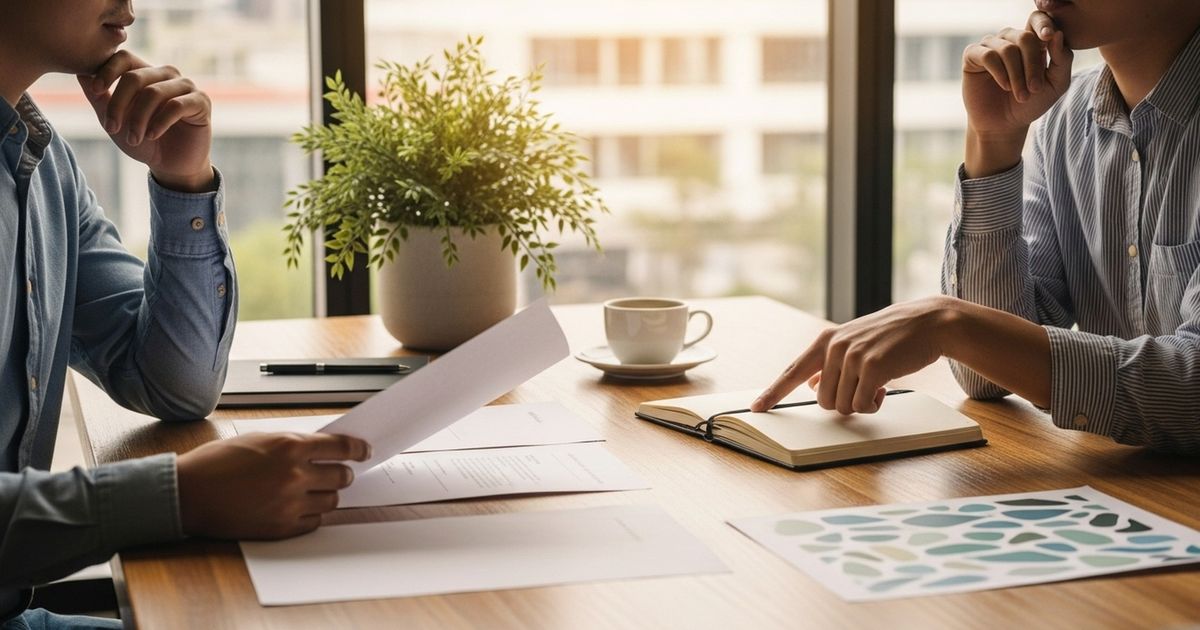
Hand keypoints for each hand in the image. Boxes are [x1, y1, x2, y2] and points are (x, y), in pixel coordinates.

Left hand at [76, 50, 214, 191]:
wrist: (171, 167)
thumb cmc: (144, 142)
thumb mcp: (115, 121)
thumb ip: (100, 98)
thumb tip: (80, 73)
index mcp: (145, 73)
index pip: (124, 57)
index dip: (107, 70)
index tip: (95, 90)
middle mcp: (166, 75)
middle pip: (135, 77)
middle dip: (119, 105)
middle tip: (111, 128)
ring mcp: (186, 86)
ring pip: (153, 93)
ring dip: (138, 119)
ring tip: (134, 139)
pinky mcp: (201, 102)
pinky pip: (176, 105)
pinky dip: (159, 122)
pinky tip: (152, 136)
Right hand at [176, 432, 371, 539]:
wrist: (188, 493)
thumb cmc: (217, 463)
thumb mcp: (258, 439)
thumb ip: (292, 443)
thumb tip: (322, 447)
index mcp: (289, 447)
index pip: (341, 447)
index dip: (358, 449)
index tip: (365, 451)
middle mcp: (294, 475)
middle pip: (342, 476)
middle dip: (343, 473)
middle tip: (338, 472)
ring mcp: (289, 504)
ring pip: (331, 501)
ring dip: (327, 494)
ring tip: (312, 490)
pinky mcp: (281, 527)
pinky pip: (314, 522)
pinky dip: (311, 514)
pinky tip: (299, 507)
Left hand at [751, 297, 959, 414]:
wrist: (927, 323)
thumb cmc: (890, 338)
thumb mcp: (854, 344)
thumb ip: (831, 363)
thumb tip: (814, 386)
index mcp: (825, 341)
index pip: (792, 372)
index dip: (773, 393)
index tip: (756, 408)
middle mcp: (834, 347)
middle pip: (823, 401)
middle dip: (844, 401)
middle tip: (864, 386)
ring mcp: (852, 356)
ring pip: (842, 406)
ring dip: (861, 403)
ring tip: (876, 383)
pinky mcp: (873, 367)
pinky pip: (862, 405)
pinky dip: (873, 404)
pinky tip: (884, 388)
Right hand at [961, 11, 1072, 176]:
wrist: (1004, 125)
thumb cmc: (1031, 104)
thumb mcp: (1056, 84)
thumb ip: (1063, 59)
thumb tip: (1057, 34)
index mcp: (1031, 40)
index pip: (1037, 18)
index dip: (1043, 24)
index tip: (1049, 37)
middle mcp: (1009, 39)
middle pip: (1025, 37)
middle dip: (1032, 65)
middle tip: (1034, 89)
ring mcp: (990, 46)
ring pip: (1007, 49)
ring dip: (1017, 75)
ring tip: (1020, 95)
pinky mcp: (972, 56)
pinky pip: (987, 55)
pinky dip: (999, 73)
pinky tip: (1004, 86)